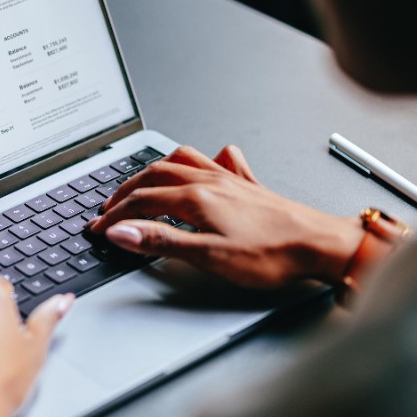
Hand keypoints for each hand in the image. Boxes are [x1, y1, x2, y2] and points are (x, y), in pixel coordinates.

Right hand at [87, 144, 361, 288]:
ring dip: (154, 169)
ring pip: (181, 162)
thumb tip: (121, 232)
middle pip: (154, 176)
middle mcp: (210, 182)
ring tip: (140, 181)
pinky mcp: (248, 186)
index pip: (140, 202)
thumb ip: (161, 242)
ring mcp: (229, 180)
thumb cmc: (273, 254)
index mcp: (196, 198)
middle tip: (108, 207)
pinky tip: (206, 163)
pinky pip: (218, 161)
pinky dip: (202, 160)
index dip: (114, 216)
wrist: (319, 245)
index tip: (98, 229)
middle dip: (125, 191)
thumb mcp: (208, 256)